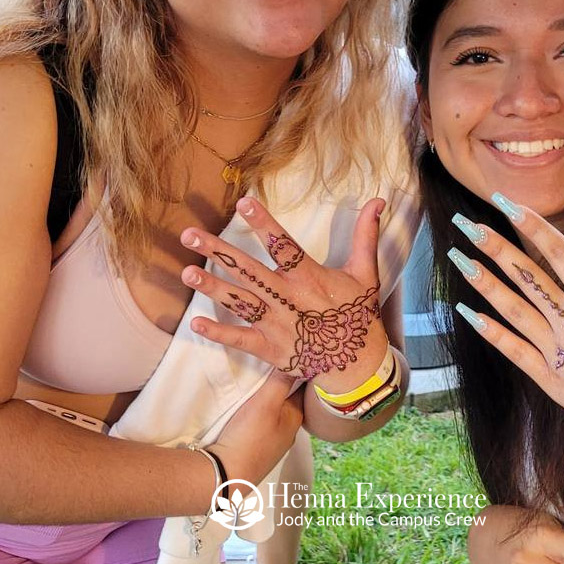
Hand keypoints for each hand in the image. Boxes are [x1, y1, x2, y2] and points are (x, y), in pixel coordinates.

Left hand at [180, 196, 387, 386]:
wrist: (358, 363)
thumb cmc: (358, 313)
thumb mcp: (365, 272)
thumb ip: (365, 235)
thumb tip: (377, 200)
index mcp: (309, 278)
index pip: (282, 245)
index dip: (263, 223)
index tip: (243, 204)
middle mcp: (288, 299)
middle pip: (248, 271)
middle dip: (218, 252)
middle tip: (189, 236)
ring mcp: (277, 325)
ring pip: (239, 302)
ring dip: (212, 288)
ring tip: (186, 272)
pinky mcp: (271, 349)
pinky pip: (241, 340)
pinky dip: (219, 333)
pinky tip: (195, 324)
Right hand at [213, 370, 303, 483]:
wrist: (227, 473)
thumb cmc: (250, 435)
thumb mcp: (267, 401)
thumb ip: (281, 381)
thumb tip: (297, 361)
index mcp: (297, 417)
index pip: (303, 388)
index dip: (298, 372)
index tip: (293, 355)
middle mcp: (290, 431)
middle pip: (290, 400)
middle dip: (284, 385)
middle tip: (274, 365)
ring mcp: (275, 442)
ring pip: (277, 412)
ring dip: (272, 400)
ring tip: (261, 382)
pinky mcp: (260, 449)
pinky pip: (265, 424)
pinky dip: (262, 413)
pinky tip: (251, 408)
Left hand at [451, 187, 563, 440]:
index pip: (555, 249)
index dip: (529, 223)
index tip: (502, 201)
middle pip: (525, 274)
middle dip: (492, 246)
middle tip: (463, 222)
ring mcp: (557, 348)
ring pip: (513, 308)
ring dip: (484, 282)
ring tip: (457, 258)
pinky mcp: (549, 377)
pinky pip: (513, 349)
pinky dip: (490, 331)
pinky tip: (466, 312)